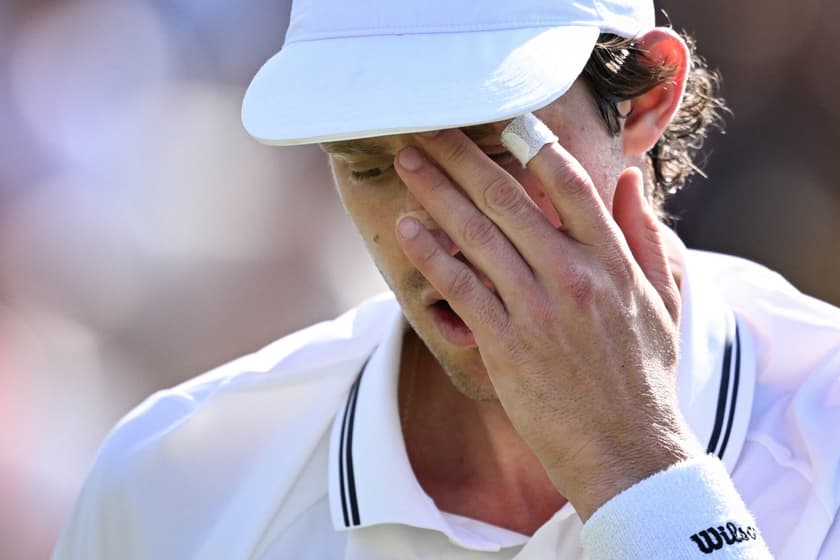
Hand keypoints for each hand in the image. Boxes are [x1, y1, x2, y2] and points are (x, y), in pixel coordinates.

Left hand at [393, 129, 702, 519]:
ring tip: (409, 162)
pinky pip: (462, 287)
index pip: (571, 187)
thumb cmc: (646, 379)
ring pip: (478, 236)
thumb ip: (647, 237)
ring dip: (438, 193)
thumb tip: (632, 182)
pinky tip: (409, 228)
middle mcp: (573, 276)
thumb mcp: (665, 302)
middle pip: (509, 200)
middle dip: (465, 158)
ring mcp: (537, 309)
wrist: (628, 454)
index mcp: (614, 263)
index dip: (534, 147)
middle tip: (431, 129)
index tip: (504, 120)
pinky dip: (433, 255)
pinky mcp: (506, 344)